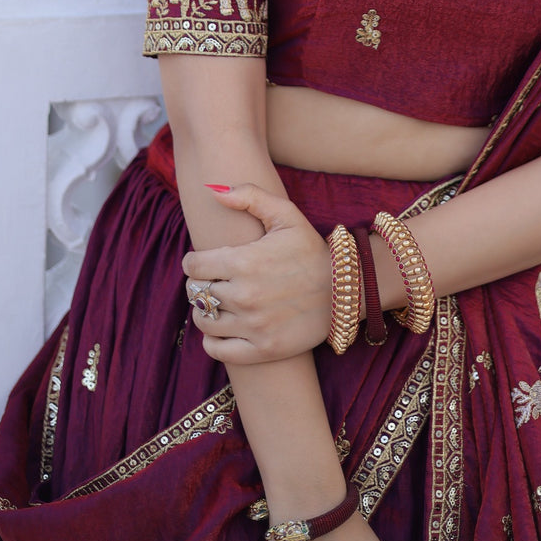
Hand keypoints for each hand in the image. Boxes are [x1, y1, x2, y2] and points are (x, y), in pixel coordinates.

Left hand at [183, 183, 332, 363]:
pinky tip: (221, 328)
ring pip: (204, 321)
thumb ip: (250, 196)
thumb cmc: (313, 249)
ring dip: (204, 311)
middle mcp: (244, 295)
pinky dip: (212, 340)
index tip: (200, 262)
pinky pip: (218, 350)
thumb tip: (214, 191)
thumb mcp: (287, 215)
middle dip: (199, 285)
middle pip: (197, 293)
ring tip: (215, 303)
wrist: (347, 289)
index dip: (193, 262)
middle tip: (210, 281)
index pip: (194, 266)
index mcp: (244, 261)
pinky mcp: (263, 348)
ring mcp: (253, 325)